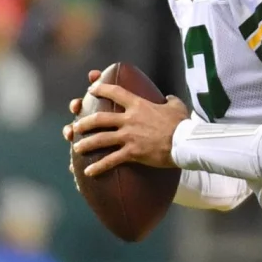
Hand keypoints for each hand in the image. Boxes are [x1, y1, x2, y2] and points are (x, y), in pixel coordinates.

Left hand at [63, 69, 189, 176]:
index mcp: (138, 105)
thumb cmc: (182, 124)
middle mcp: (129, 119)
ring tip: (76, 148)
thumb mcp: (176, 106)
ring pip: (101, 139)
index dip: (101, 89)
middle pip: (100, 118)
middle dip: (84, 121)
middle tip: (75, 126)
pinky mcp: (132, 152)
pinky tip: (88, 172)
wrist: (185, 142)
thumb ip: (169, 100)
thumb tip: (167, 97)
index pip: (115, 92)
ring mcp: (129, 136)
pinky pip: (111, 160)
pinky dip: (98, 166)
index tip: (91, 89)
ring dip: (86, 143)